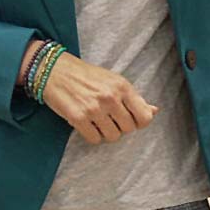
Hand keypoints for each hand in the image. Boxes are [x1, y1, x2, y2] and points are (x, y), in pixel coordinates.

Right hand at [36, 52, 157, 143]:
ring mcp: (94, 108)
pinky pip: (94, 139)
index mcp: (122, 86)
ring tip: (96, 120)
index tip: (129, 118)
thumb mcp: (113, 80)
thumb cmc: (86, 75)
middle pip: (128, 129)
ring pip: (112, 137)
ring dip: (105, 132)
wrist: (55, 70)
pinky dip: (91, 135)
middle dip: (119, 126)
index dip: (138, 122)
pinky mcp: (78, 118)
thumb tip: (155, 111)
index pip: (145, 117)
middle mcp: (110, 97)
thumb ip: (134, 98)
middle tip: (108, 117)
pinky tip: (86, 123)